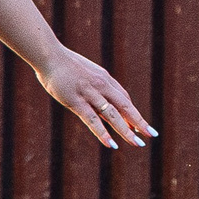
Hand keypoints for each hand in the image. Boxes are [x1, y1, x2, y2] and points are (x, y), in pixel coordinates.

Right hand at [37, 46, 156, 149]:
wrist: (48, 54)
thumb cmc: (63, 65)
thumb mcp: (84, 75)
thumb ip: (94, 89)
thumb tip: (101, 106)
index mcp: (104, 78)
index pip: (123, 98)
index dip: (132, 114)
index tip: (139, 126)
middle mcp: (101, 85)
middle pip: (124, 106)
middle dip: (138, 122)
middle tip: (150, 135)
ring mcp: (89, 93)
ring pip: (112, 114)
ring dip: (125, 130)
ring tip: (136, 143)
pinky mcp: (75, 100)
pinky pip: (92, 119)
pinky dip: (102, 132)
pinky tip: (111, 144)